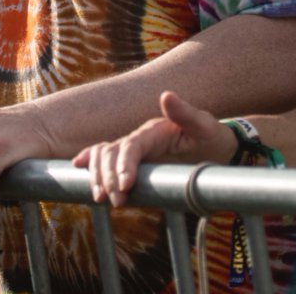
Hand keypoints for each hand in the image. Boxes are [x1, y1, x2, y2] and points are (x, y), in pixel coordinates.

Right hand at [72, 91, 236, 206]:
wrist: (217, 146)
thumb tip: (166, 95)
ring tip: (100, 198)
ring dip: (98, 175)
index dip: (124, 165)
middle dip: (108, 176)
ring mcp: (135, 148)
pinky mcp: (133, 160)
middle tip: (116, 201)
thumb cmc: (212, 137)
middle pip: (111, 152)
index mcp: (153, 130)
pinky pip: (105, 157)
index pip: (131, 146)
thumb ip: (186, 112)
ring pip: (103, 156)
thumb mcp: (205, 125)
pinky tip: (78, 168)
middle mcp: (140, 138)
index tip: (126, 186)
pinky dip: (90, 162)